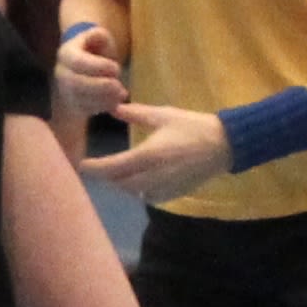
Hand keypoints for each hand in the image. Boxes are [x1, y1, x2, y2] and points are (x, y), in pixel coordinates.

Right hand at [52, 23, 129, 137]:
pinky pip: (85, 110)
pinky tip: (116, 102)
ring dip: (103, 99)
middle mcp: (61, 73)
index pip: (77, 62)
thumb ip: (98, 34)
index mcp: (66, 54)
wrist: (88, 63)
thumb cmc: (96, 48)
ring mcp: (65, 90)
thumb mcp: (99, 36)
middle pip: (75, 84)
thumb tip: (97, 36)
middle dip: (100, 87)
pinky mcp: (73, 105)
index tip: (116, 67)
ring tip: (121, 94)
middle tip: (120, 86)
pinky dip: (102, 107)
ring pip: (80, 100)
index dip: (97, 66)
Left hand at [83, 106, 228, 201]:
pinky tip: (137, 183)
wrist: (225, 145)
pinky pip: (150, 197)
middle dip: (106, 178)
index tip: (81, 166)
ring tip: (113, 174)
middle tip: (95, 170)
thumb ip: (136, 114)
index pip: (113, 167)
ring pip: (134, 193)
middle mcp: (155, 175)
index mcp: (149, 155)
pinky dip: (139, 192)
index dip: (95, 169)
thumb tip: (113, 109)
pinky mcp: (175, 193)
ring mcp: (166, 187)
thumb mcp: (163, 115)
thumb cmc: (193, 126)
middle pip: (120, 184)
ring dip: (121, 185)